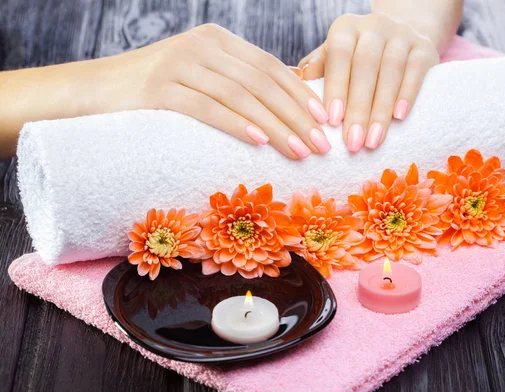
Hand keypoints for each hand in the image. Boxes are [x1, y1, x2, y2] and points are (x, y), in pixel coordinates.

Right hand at [90, 24, 331, 158]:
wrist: (95, 91)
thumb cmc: (156, 93)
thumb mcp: (201, 77)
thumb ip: (237, 82)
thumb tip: (286, 99)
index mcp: (217, 41)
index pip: (270, 67)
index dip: (301, 94)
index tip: (325, 121)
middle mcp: (202, 45)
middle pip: (261, 82)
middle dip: (296, 116)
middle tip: (321, 146)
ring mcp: (179, 63)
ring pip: (240, 95)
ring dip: (276, 126)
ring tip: (300, 152)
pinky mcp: (159, 88)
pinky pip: (207, 107)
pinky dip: (236, 124)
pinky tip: (260, 141)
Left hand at [298, 13, 438, 151]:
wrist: (399, 39)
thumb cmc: (355, 60)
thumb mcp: (333, 60)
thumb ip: (317, 72)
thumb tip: (298, 90)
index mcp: (345, 28)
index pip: (339, 54)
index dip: (335, 87)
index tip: (331, 121)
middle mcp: (374, 25)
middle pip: (365, 65)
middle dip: (358, 107)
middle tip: (352, 142)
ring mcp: (402, 35)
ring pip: (391, 71)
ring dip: (380, 109)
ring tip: (372, 141)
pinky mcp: (425, 48)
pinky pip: (417, 71)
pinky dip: (407, 95)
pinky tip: (398, 118)